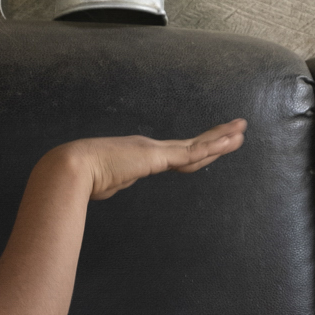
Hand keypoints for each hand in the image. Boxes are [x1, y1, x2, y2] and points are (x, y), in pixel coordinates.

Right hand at [54, 121, 245, 200]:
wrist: (73, 169)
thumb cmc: (83, 179)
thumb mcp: (105, 183)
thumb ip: (113, 182)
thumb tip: (111, 185)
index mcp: (139, 155)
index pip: (175, 155)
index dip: (196, 150)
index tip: (210, 147)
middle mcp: (150, 148)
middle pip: (192, 145)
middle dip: (215, 139)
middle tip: (236, 129)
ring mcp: (156, 150)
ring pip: (197, 145)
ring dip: (221, 139)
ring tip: (241, 131)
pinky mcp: (158, 156)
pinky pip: (192, 152)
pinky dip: (213, 146)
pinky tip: (229, 141)